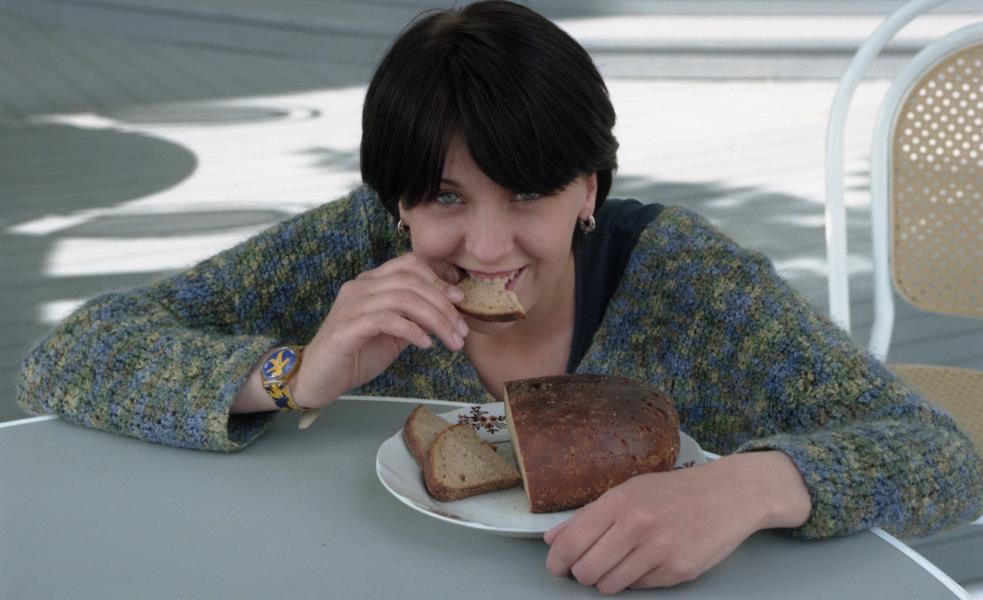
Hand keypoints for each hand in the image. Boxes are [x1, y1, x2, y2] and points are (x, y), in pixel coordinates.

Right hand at [293, 253, 467, 407]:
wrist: (319, 379)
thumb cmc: (356, 355)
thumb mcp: (393, 333)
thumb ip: (414, 318)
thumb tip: (447, 311)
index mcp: (371, 283)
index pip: (408, 264)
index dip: (438, 278)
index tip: (460, 300)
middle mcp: (360, 287)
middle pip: (411, 281)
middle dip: (443, 304)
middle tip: (462, 330)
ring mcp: (352, 305)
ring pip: (403, 298)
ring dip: (435, 320)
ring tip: (452, 341)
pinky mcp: (347, 327)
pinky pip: (387, 319)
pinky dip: (412, 330)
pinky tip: (425, 345)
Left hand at [543, 452, 810, 593]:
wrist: (727, 495)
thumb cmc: (672, 492)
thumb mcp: (628, 491)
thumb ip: (587, 516)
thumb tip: (552, 539)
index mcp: (618, 501)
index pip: (570, 542)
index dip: (556, 561)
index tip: (558, 566)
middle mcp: (636, 524)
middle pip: (586, 570)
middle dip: (582, 574)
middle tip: (590, 567)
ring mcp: (659, 550)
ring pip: (610, 585)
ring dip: (608, 580)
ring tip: (620, 564)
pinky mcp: (678, 571)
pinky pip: (640, 588)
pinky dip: (637, 580)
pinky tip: (647, 562)